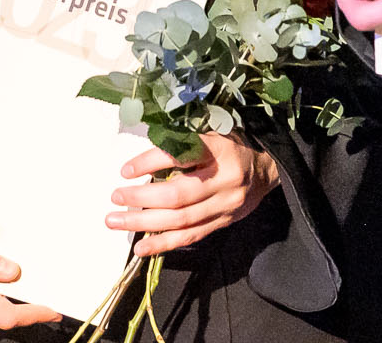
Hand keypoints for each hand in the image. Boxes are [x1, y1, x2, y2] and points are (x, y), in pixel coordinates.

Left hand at [108, 135, 279, 255]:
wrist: (266, 169)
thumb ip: (183, 144)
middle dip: (142, 199)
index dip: (151, 162)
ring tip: (116, 221)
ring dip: (144, 223)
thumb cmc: (230, 147)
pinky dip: (163, 244)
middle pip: (178, 195)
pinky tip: (140, 248)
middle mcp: (223, 179)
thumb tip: (142, 160)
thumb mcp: (211, 134)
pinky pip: (189, 237)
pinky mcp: (221, 223)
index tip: (126, 170)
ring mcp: (223, 205)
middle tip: (116, 197)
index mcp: (219, 149)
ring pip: (180, 220)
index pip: (181, 155)